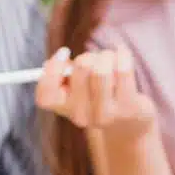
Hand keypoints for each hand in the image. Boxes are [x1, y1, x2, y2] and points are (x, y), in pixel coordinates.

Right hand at [34, 46, 156, 144]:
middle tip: (95, 60)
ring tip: (111, 61)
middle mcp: (81, 116)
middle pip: (81, 68)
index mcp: (63, 108)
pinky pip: (123, 70)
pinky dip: (123, 56)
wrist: (129, 122)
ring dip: (107, 56)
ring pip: (101, 69)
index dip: (52, 69)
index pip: (45, 95)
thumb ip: (65, 73)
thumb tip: (61, 57)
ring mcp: (106, 114)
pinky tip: (123, 58)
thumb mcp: (77, 86)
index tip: (65, 51)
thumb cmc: (98, 96)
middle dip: (90, 55)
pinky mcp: (128, 107)